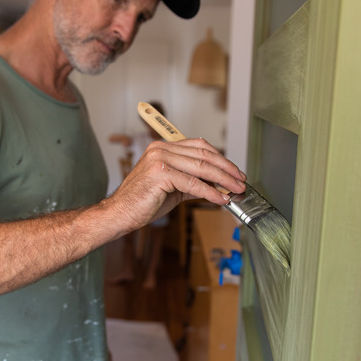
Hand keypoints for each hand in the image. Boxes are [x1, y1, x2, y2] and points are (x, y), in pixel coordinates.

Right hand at [107, 138, 245, 230]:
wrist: (120, 214)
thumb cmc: (143, 202)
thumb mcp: (174, 189)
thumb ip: (194, 183)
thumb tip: (218, 186)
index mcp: (163, 147)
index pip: (200, 146)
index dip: (221, 158)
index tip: (234, 171)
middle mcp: (161, 148)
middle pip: (203, 155)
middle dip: (226, 169)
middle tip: (240, 181)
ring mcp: (159, 159)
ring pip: (201, 167)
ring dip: (222, 180)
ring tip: (235, 190)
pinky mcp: (160, 173)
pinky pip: (192, 183)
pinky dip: (210, 192)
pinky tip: (220, 199)